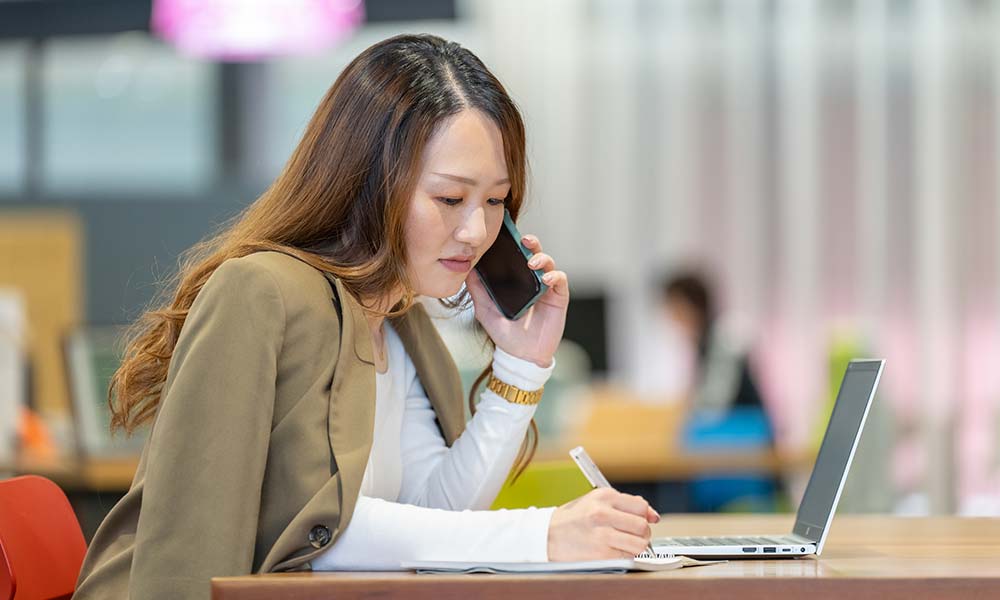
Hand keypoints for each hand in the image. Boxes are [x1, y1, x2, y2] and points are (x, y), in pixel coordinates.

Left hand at [465, 234, 568, 366]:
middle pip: (534, 252)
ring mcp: (546, 287)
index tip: (505, 234)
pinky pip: (560, 280)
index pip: (516, 255)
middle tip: (524, 240)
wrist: (520, 355)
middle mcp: (531, 279)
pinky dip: (555, 276)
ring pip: (548, 263)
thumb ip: (477, 290)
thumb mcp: (485, 309)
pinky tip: (545, 279)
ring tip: (532, 263)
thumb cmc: (504, 332)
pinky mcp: (558, 297)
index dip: (513, 242)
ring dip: (542, 258)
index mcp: (515, 278)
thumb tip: (466, 269)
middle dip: (531, 242)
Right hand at [547, 488, 659, 560]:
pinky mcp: (601, 554)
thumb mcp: (595, 502)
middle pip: (642, 526)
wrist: (546, 536)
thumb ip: (623, 505)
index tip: (647, 520)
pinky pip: (627, 557)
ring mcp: (602, 534)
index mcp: (603, 496)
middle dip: (643, 533)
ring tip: (625, 544)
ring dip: (636, 546)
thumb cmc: (573, 519)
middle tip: (634, 535)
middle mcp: (603, 513)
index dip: (647, 515)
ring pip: (639, 543)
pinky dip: (625, 556)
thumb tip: (651, 514)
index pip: (640, 506)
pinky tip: (614, 551)